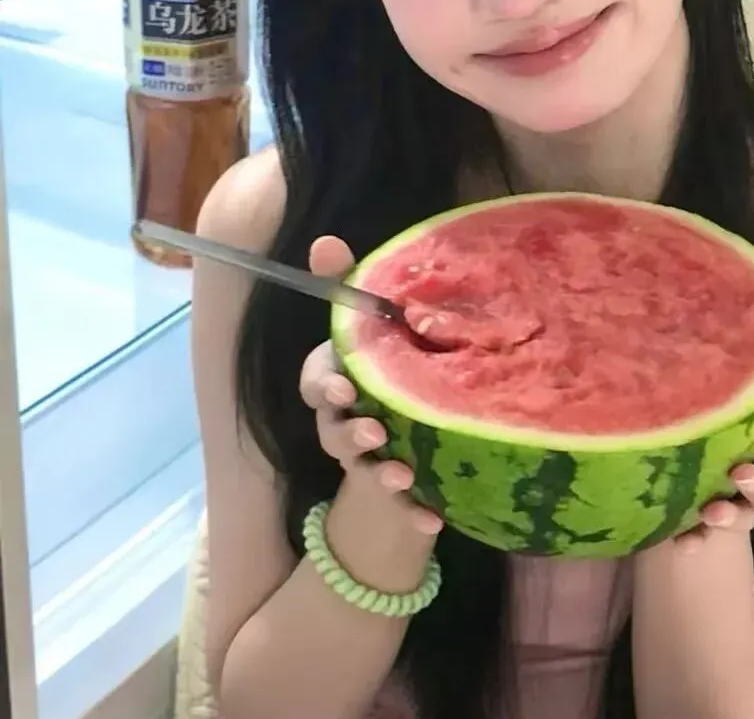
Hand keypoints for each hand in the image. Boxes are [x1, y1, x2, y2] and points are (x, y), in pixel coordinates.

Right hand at [298, 235, 442, 537]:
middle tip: (373, 433)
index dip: (325, 386)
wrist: (412, 433)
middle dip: (348, 433)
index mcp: (341, 379)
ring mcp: (369, 457)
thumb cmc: (395, 362)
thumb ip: (350, 285)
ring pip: (362, 468)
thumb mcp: (381, 324)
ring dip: (378, 474)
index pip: (317, 381)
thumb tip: (323, 239)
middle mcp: (347, 419)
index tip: (343, 390)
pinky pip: (402, 506)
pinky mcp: (396, 487)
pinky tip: (434, 517)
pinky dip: (414, 513)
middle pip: (332, 429)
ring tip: (402, 476)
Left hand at [676, 363, 753, 547]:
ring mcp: (739, 493)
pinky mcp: (708, 509)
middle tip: (742, 475)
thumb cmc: (725, 380)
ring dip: (735, 515)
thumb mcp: (747, 366)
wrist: (682, 404)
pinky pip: (706, 531)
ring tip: (712, 512)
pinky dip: (696, 538)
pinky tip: (683, 544)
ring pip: (750, 512)